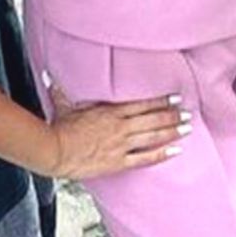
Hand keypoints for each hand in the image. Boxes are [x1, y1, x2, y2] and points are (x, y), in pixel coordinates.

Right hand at [46, 76, 189, 179]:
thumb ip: (59, 89)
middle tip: (187, 112)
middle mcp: (120, 127)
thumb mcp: (61, 105)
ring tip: (187, 128)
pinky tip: (175, 151)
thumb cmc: (58, 129)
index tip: (174, 97)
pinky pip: (146, 158)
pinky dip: (162, 154)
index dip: (159, 101)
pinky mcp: (119, 161)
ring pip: (153, 136)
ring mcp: (122, 145)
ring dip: (172, 131)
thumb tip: (48, 75)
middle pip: (152, 119)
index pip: (141, 104)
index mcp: (108, 112)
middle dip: (172, 115)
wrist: (55, 151)